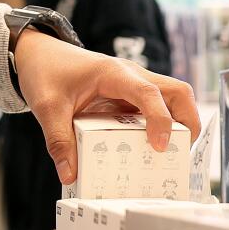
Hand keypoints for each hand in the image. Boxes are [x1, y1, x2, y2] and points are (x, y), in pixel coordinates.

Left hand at [12, 32, 200, 183]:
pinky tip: (151, 151)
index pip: (148, 92)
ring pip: (172, 98)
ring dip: (180, 124)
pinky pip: (156, 109)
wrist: (40, 54)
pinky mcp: (130, 96)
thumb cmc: (46, 72)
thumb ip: (58, 140)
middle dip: (188, 121)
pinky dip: (162, 127)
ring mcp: (134, 85)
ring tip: (173, 156)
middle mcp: (131, 75)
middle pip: (177, 92)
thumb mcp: (47, 107)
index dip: (159, 118)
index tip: (159, 146)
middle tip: (182, 153)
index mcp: (113, 73)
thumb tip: (70, 174)